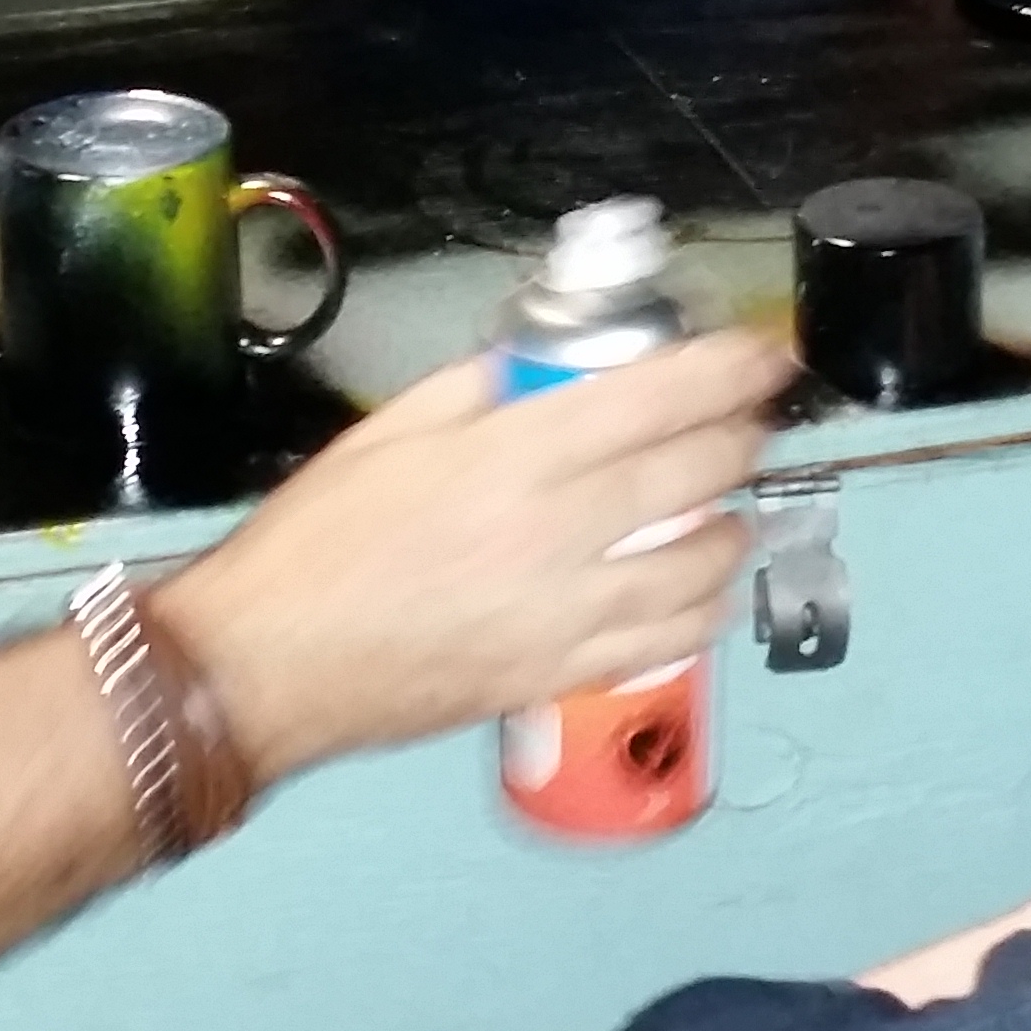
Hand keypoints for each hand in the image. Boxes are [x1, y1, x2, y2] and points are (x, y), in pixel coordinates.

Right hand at [156, 332, 779, 778]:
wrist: (266, 664)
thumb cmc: (316, 544)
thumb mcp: (389, 432)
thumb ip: (479, 389)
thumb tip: (545, 368)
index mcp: (512, 457)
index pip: (656, 398)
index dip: (728, 369)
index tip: (764, 355)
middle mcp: (555, 533)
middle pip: (695, 474)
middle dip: (743, 437)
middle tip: (753, 419)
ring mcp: (566, 613)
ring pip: (700, 568)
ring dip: (732, 529)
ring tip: (729, 508)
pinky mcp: (561, 675)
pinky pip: (666, 640)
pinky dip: (701, 608)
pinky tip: (699, 590)